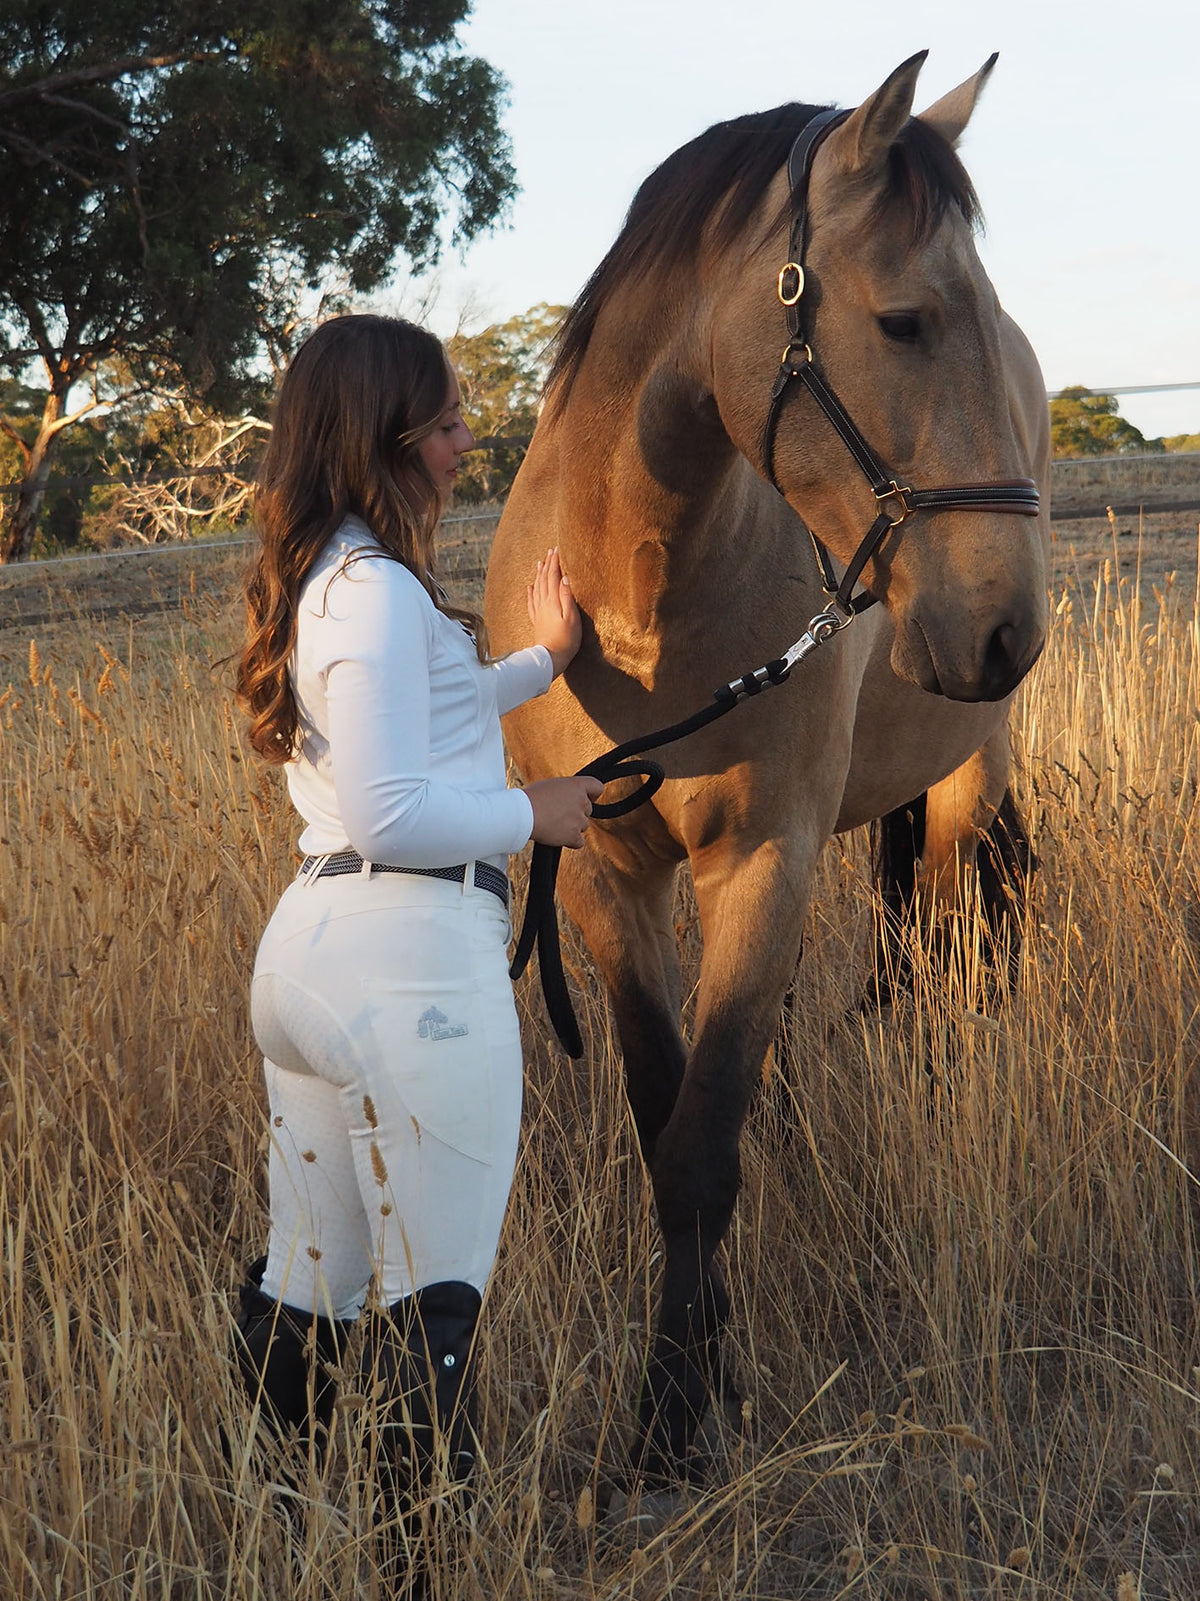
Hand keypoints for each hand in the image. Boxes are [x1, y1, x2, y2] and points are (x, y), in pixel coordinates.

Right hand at [523, 775, 603, 848]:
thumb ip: (565, 791)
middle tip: (558, 813)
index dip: (593, 794)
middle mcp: (581, 801)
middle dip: (576, 813)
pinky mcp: (573, 836)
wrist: (522, 814)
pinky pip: (579, 842)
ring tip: (553, 823)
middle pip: (588, 810)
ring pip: (583, 826)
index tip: (587, 798)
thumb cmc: (530, 799)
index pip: (597, 787)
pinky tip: (558, 836)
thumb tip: (567, 799)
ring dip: (572, 827)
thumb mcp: (551, 786)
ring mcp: (579, 820)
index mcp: (576, 785)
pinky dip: (571, 841)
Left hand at [527, 547, 581, 677]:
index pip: (554, 577)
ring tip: (540, 563)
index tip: (557, 550)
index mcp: (553, 601)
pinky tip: (530, 587)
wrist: (550, 657)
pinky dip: (531, 591)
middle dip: (547, 564)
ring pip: (537, 588)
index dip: (555, 562)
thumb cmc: (566, 639)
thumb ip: (568, 597)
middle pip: (544, 579)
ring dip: (539, 574)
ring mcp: (539, 612)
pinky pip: (531, 601)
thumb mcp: (572, 618)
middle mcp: (544, 603)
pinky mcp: (537, 620)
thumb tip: (566, 578)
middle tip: (550, 552)